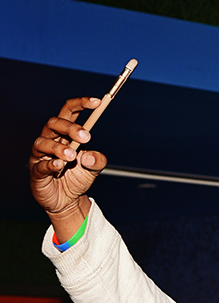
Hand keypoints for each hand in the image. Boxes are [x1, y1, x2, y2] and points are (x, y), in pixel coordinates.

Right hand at [28, 97, 107, 239]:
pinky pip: (40, 165)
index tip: (97, 102)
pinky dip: (50, 164)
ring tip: (72, 156)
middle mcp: (51, 140)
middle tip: (86, 137)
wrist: (68, 200)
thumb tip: (90, 156)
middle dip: (70, 127)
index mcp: (65, 134)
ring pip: (43, 142)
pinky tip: (59, 166)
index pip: (69, 113)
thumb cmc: (78, 178)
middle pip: (54, 124)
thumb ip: (97, 160)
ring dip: (59, 148)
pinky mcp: (36, 172)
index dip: (81, 104)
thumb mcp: (94, 169)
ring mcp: (41, 156)